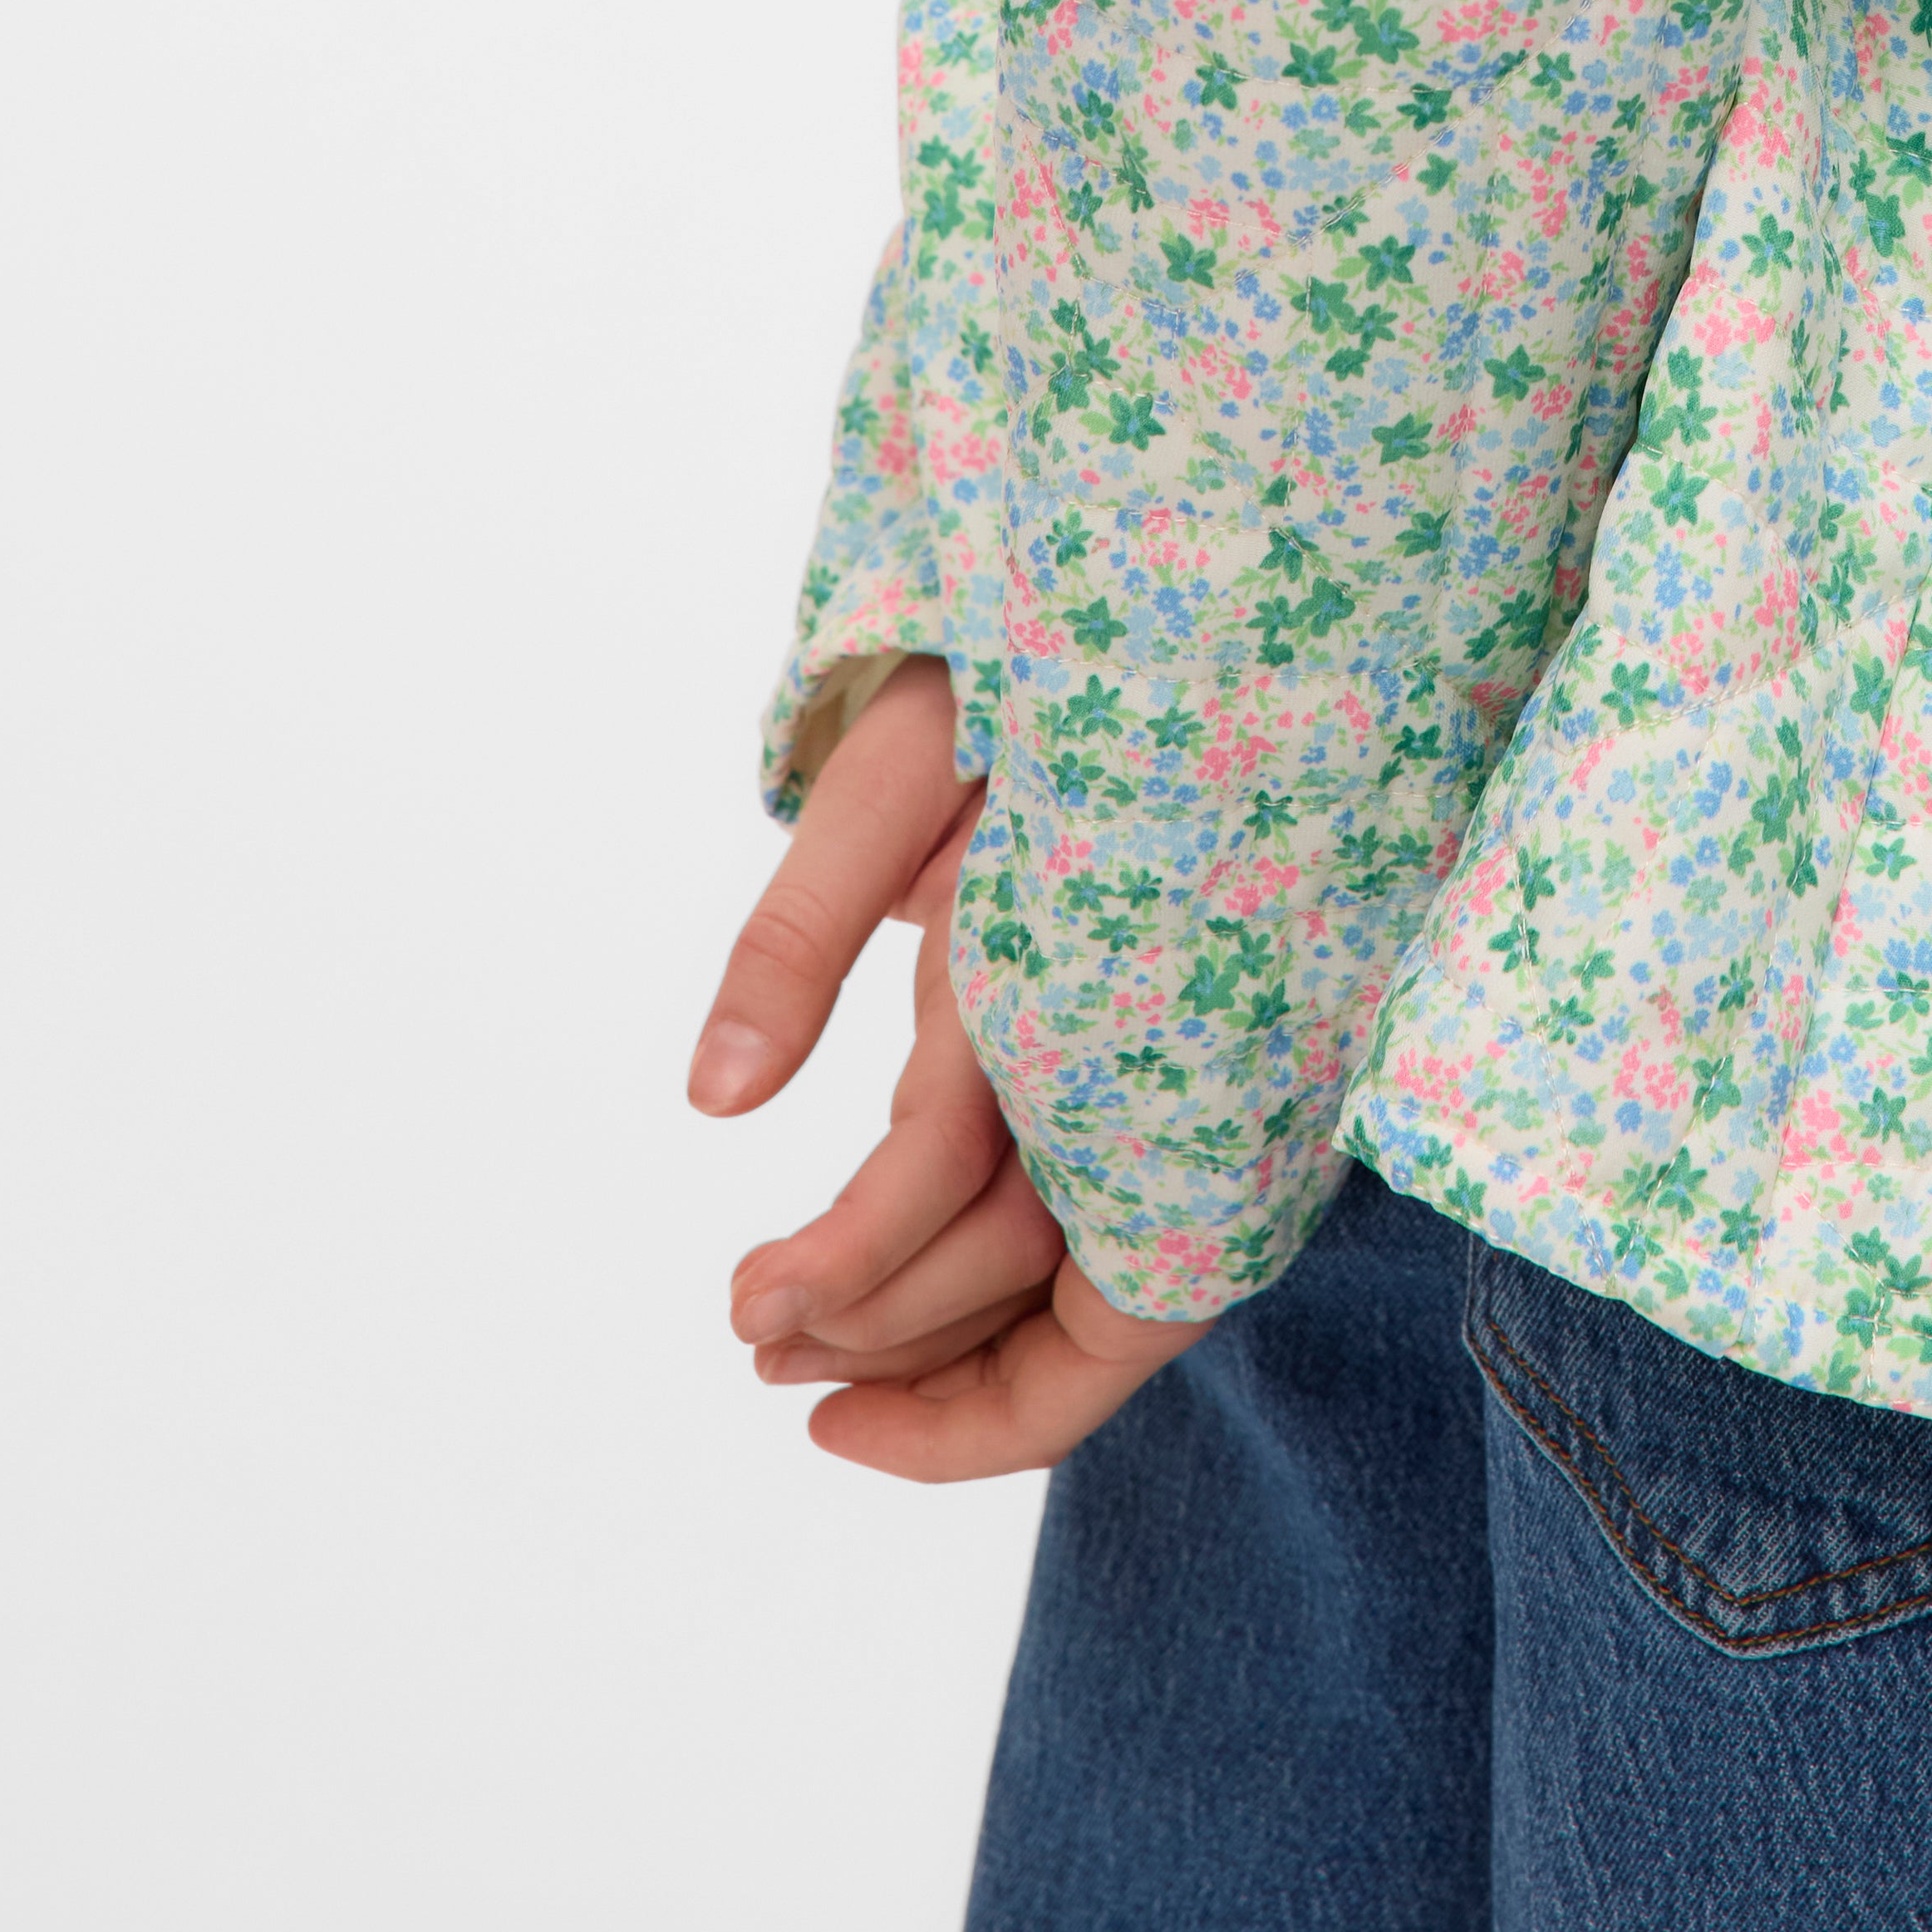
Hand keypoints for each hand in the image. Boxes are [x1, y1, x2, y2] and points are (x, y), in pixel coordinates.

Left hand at [688, 655, 1204, 1480]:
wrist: (1206, 588)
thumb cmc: (1046, 656)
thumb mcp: (901, 762)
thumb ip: (808, 925)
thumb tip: (711, 1092)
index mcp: (1068, 978)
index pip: (963, 1208)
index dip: (851, 1296)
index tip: (749, 1325)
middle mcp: (1161, 1043)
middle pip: (1030, 1269)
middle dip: (886, 1339)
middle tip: (751, 1342)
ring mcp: (1210, 1054)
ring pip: (1095, 1257)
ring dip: (954, 1321)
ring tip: (812, 1326)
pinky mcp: (1219, 1044)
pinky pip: (1133, 1199)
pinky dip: (1036, 1267)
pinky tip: (946, 1257)